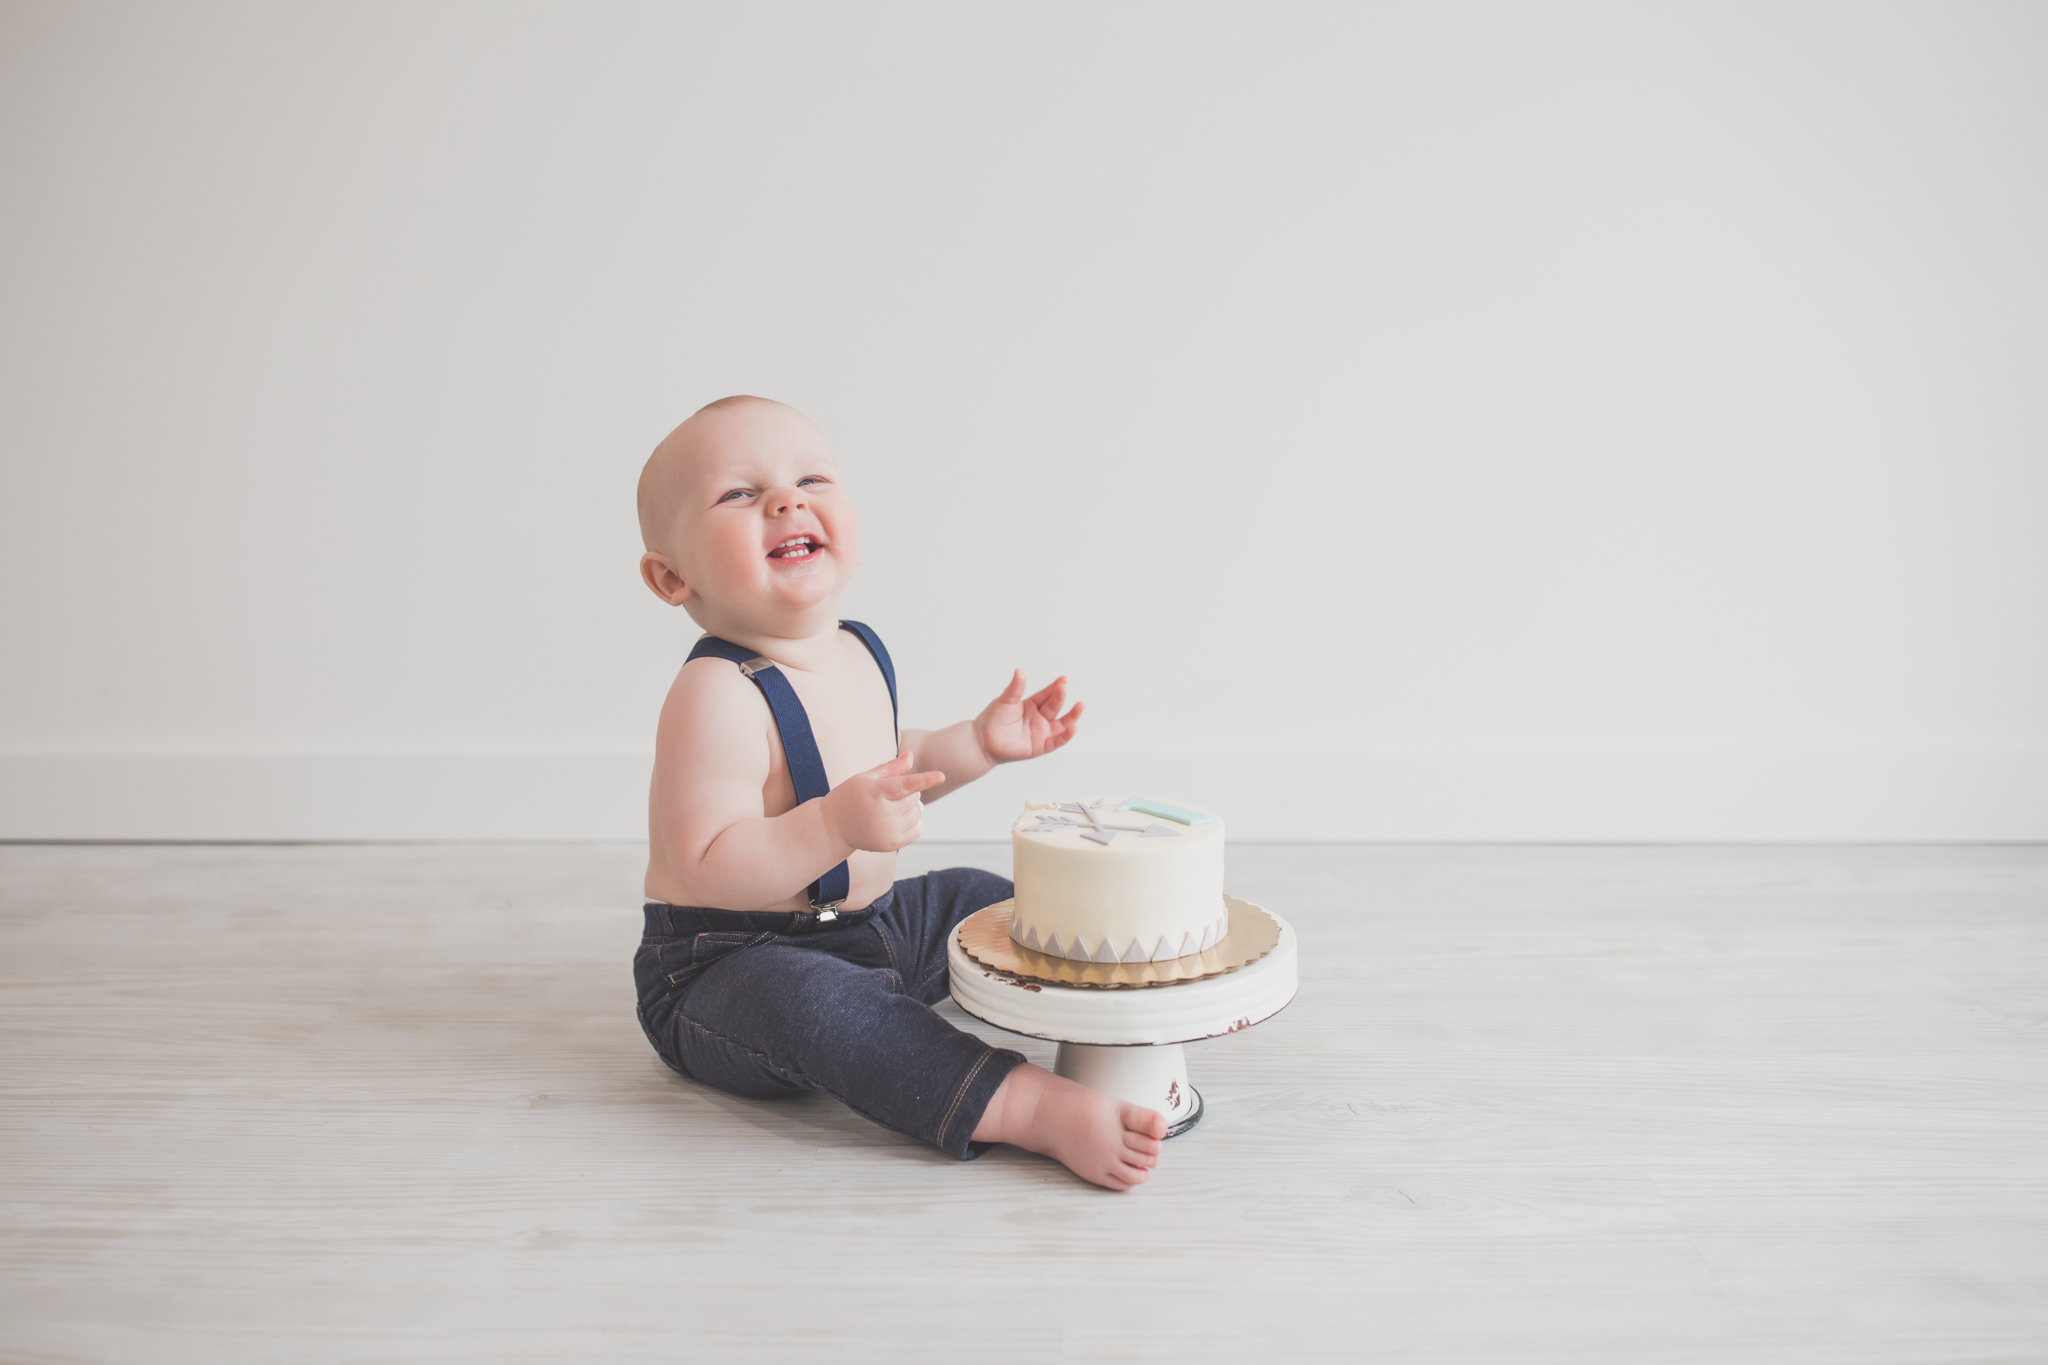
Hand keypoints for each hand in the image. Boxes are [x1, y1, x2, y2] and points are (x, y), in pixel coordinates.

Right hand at [822, 751, 944, 852]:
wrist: (835, 827)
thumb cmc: (851, 796)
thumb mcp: (866, 778)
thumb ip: (891, 768)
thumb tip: (911, 755)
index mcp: (875, 792)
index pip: (904, 785)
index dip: (924, 780)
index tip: (941, 776)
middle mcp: (882, 814)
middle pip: (915, 798)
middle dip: (909, 793)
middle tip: (892, 794)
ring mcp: (887, 831)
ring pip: (918, 813)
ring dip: (913, 807)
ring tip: (895, 806)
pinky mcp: (891, 844)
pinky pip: (918, 829)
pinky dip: (914, 821)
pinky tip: (900, 818)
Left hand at [974, 671, 1083, 764]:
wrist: (983, 741)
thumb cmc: (993, 719)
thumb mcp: (1005, 700)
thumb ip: (1015, 688)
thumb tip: (1019, 671)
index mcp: (1032, 705)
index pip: (1047, 694)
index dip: (1055, 687)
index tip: (1063, 679)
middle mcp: (1040, 718)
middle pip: (1054, 706)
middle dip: (1059, 697)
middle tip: (1062, 688)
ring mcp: (1042, 732)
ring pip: (1062, 723)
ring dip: (1072, 715)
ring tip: (1080, 705)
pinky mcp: (1041, 746)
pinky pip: (1056, 741)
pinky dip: (1066, 735)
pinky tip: (1073, 728)